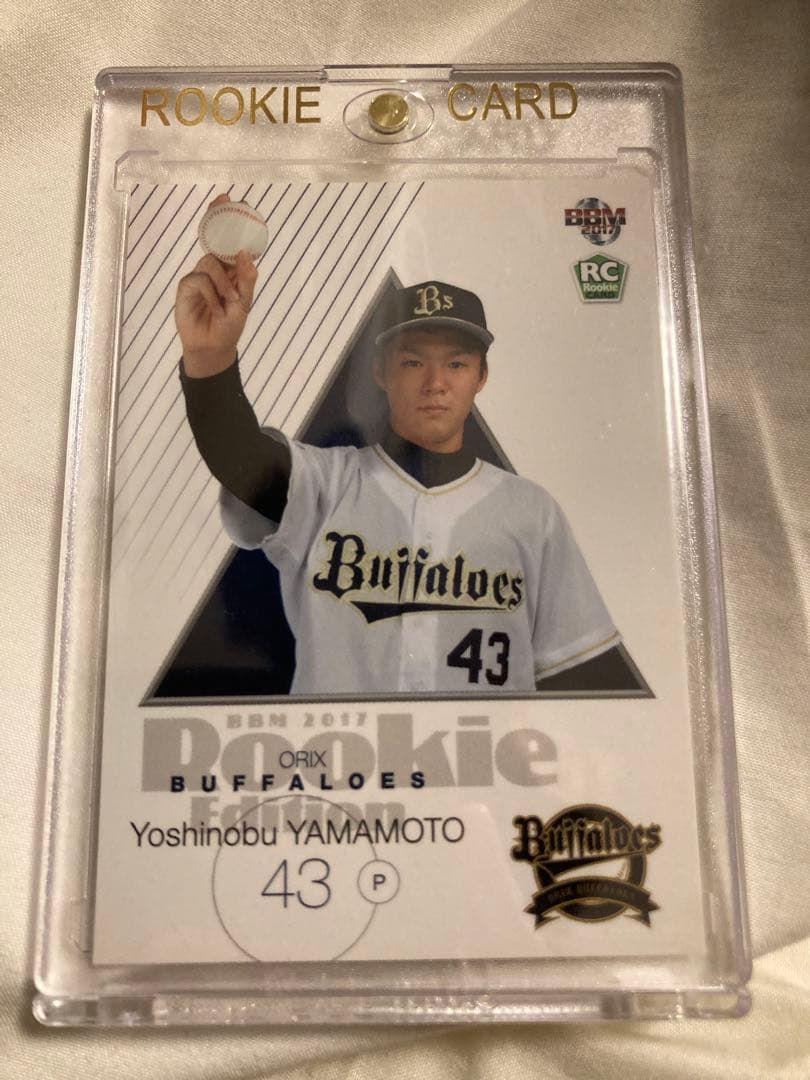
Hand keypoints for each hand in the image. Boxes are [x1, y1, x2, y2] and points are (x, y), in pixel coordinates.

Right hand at [175, 195, 257, 376]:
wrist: (212, 348)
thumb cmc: (229, 326)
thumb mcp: (244, 304)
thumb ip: (246, 280)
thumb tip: (247, 255)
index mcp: (230, 270)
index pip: (228, 241)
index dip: (228, 220)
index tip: (231, 200)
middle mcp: (214, 268)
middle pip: (213, 238)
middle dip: (217, 219)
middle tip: (223, 202)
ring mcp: (199, 276)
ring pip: (210, 262)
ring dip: (223, 281)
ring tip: (231, 301)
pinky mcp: (186, 287)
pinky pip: (199, 280)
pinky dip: (211, 294)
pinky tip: (215, 309)